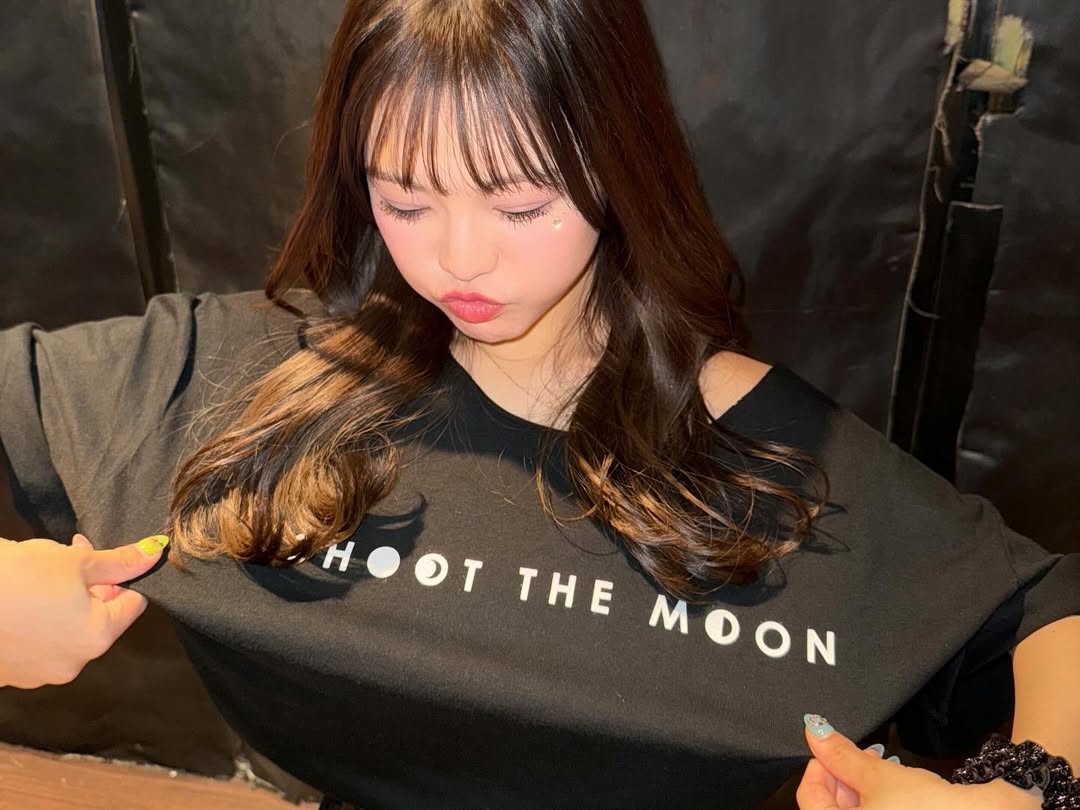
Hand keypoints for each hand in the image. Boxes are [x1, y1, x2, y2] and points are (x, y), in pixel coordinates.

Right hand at [0, 532, 167, 687]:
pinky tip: (16, 600)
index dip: (120, 578)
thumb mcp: (76, 560)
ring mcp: (36, 674)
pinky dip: (34, 622)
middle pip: (98, 620)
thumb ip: (120, 561)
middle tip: (70, 556)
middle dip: (90, 587)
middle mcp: (71, 665)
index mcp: (97, 638)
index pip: (131, 605)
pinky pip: (35, 644)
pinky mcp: (9, 674)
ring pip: (65, 632)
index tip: (99, 559)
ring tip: (36, 576)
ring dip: (62, 604)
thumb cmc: (18, 574)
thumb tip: (156, 553)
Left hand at [796, 714, 1041, 808]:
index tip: (831, 747)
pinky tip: (897, 789)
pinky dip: (880, 805)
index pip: (809, 798)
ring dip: (862, 790)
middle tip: (862, 756)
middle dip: (843, 779)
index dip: (818, 768)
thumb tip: (813, 731)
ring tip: (882, 768)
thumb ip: (841, 755)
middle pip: (832, 808)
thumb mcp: (880, 777)